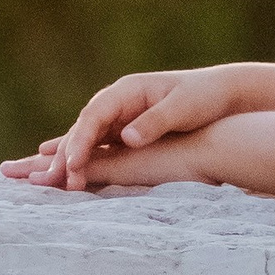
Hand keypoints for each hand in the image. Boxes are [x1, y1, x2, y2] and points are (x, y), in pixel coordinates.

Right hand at [1, 66, 248, 190]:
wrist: (223, 93)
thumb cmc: (204, 98)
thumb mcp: (183, 108)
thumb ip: (155, 121)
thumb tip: (127, 138)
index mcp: (127, 91)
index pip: (94, 116)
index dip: (80, 141)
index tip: (73, 164)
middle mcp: (118, 103)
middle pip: (83, 129)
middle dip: (66, 154)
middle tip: (54, 181)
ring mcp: (120, 118)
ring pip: (86, 140)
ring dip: (69, 160)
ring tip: (52, 182)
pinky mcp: (126, 132)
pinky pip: (98, 148)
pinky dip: (82, 161)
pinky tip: (66, 173)